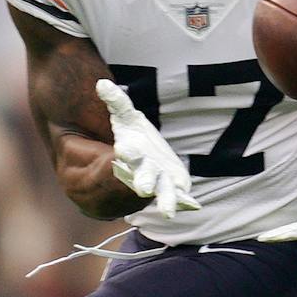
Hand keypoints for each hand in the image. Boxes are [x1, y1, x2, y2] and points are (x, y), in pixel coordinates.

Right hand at [96, 79, 198, 218]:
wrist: (142, 155)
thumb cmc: (131, 135)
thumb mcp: (125, 116)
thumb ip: (117, 102)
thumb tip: (102, 84)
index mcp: (129, 154)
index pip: (125, 155)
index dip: (126, 154)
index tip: (123, 152)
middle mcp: (142, 170)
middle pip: (142, 177)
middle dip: (143, 181)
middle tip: (143, 189)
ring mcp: (159, 179)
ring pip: (161, 192)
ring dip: (165, 201)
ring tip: (168, 212)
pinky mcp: (175, 183)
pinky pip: (180, 195)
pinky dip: (185, 201)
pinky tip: (193, 205)